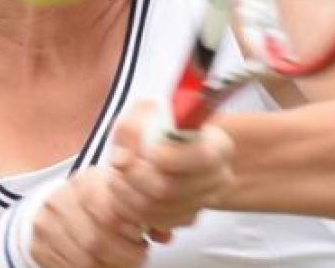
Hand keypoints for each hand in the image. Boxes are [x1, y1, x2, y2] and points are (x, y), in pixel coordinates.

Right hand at [29, 166, 148, 267]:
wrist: (58, 205)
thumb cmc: (99, 202)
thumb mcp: (121, 196)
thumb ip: (146, 212)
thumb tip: (163, 234)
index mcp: (86, 182)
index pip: (108, 212)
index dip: (128, 233)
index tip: (141, 239)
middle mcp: (62, 199)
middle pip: (95, 240)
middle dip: (124, 256)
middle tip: (138, 256)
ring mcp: (46, 223)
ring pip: (83, 259)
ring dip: (109, 267)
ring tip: (122, 261)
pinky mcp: (38, 245)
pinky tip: (102, 265)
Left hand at [108, 100, 234, 239]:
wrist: (169, 144)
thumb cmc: (160, 125)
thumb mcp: (146, 112)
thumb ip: (132, 128)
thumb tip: (122, 160)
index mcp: (218, 146)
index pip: (200, 158)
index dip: (169, 158)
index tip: (146, 152)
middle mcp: (217, 177)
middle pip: (172, 189)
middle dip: (136, 177)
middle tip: (119, 166)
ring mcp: (203, 201)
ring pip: (159, 210)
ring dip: (128, 194)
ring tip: (116, 177)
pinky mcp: (187, 218)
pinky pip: (156, 222)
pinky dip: (134, 209)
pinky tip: (126, 191)